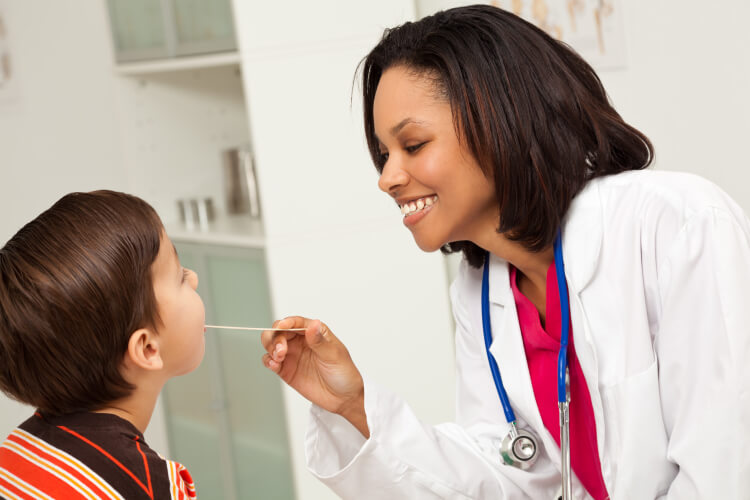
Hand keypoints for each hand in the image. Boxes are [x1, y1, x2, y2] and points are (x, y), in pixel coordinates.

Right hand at [261, 317, 368, 436]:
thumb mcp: (334, 355)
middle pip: (279, 330)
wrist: (343, 398)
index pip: (296, 322)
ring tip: (278, 357)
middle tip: (280, 350)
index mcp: (314, 332)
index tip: (281, 327)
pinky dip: (268, 361)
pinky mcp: (285, 369)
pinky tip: (274, 365)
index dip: (286, 322)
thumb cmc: (344, 373)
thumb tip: (313, 324)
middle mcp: (301, 340)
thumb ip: (319, 341)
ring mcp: (292, 354)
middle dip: (275, 337)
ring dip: (270, 347)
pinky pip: (270, 361)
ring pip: (271, 343)